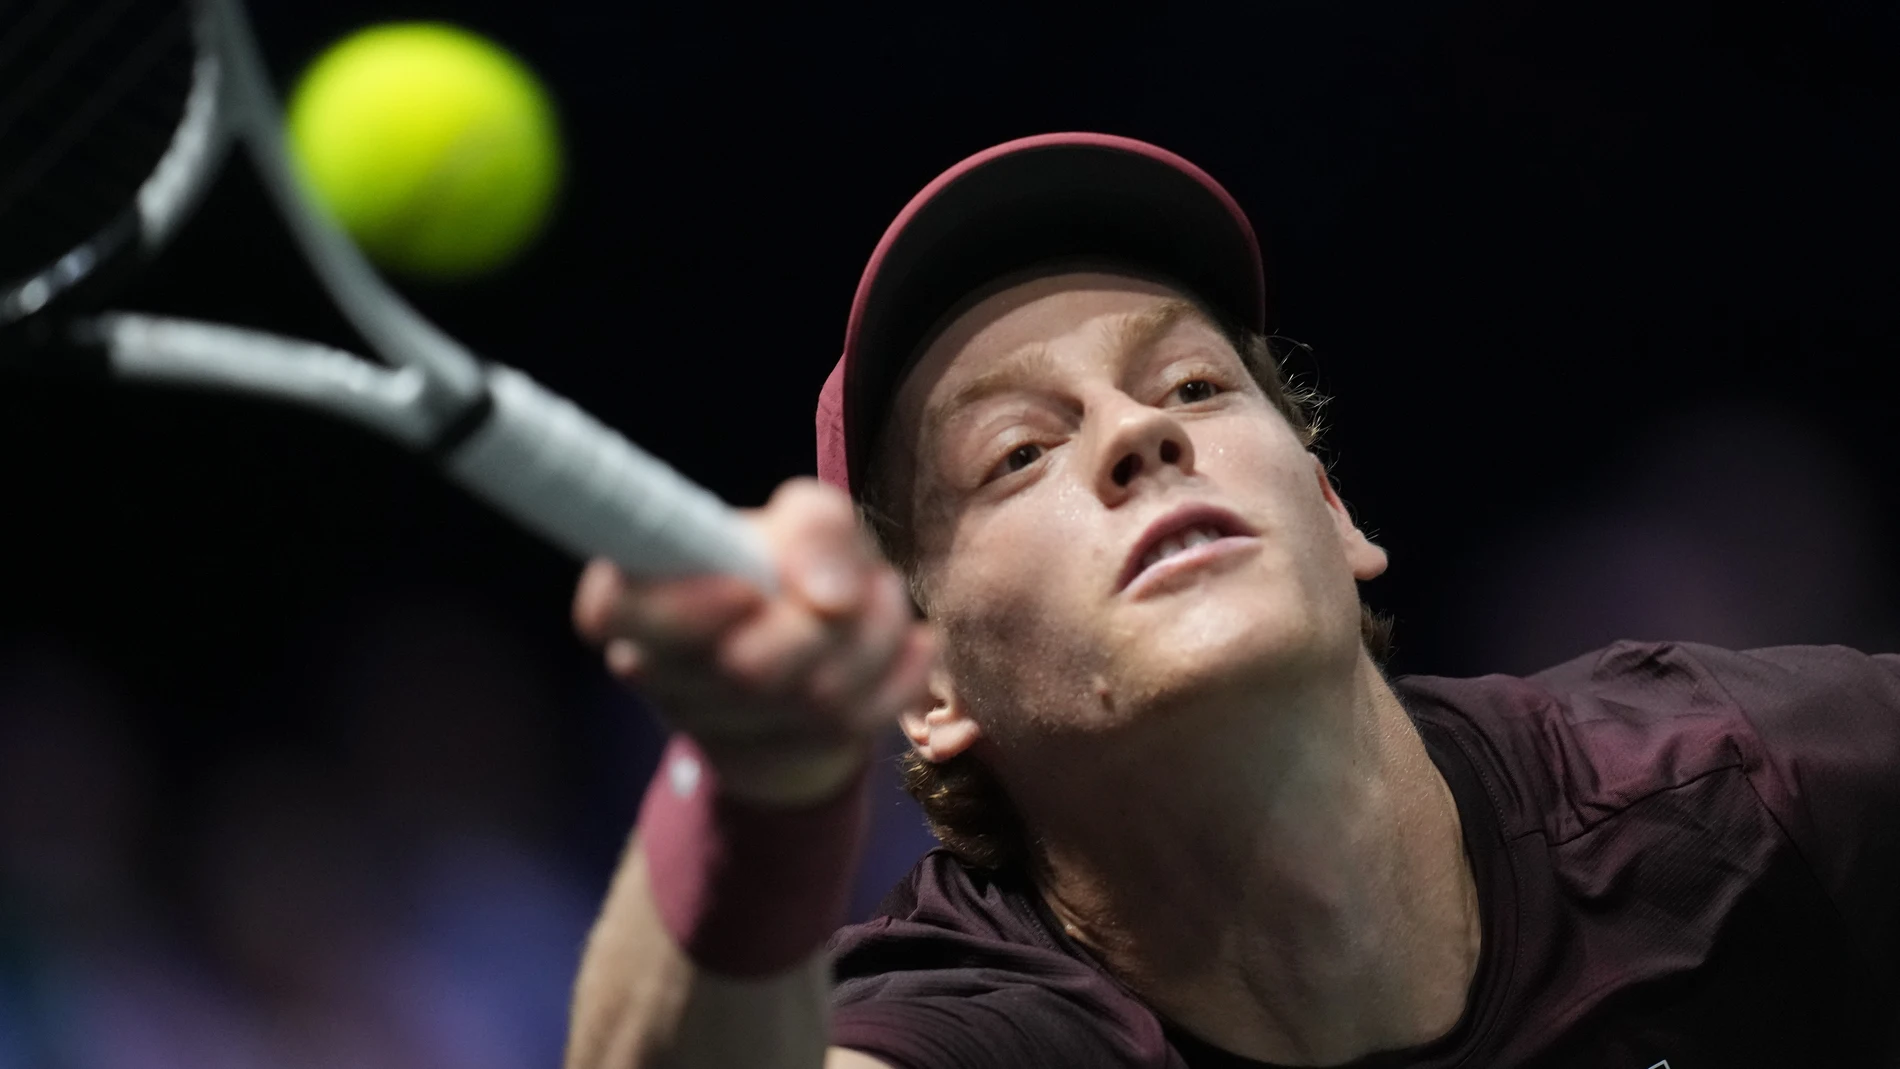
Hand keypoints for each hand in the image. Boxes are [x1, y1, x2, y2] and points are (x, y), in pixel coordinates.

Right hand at [572, 478, 936, 804]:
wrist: (809, 661)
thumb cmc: (786, 573)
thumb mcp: (797, 523)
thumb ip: (812, 525)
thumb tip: (830, 595)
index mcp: (639, 601)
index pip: (614, 612)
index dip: (687, 609)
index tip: (747, 592)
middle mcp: (663, 672)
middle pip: (747, 666)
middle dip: (822, 619)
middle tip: (849, 586)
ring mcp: (727, 728)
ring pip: (819, 695)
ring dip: (875, 633)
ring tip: (882, 596)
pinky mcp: (793, 758)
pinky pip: (865, 720)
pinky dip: (903, 671)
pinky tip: (909, 643)